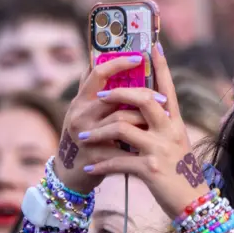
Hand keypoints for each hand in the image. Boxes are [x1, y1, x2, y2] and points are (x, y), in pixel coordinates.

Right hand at [54, 53, 165, 193]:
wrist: (70, 175)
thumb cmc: (85, 137)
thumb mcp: (85, 112)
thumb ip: (95, 90)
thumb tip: (101, 58)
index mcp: (80, 100)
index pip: (98, 73)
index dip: (118, 62)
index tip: (139, 57)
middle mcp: (80, 115)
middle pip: (116, 97)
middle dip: (143, 97)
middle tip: (163, 99)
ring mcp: (86, 136)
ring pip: (121, 122)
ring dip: (144, 122)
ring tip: (161, 122)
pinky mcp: (95, 156)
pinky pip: (123, 149)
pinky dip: (139, 147)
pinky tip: (152, 145)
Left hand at [78, 45, 209, 216]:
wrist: (194, 204)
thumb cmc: (182, 175)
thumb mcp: (177, 146)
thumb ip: (162, 129)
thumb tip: (144, 114)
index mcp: (176, 124)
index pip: (168, 89)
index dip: (161, 66)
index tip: (153, 45)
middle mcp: (170, 132)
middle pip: (144, 99)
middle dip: (118, 94)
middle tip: (99, 98)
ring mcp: (160, 149)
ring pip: (122, 128)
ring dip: (99, 132)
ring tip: (86, 137)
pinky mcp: (150, 169)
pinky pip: (118, 161)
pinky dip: (101, 164)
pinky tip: (90, 167)